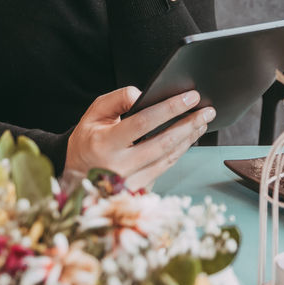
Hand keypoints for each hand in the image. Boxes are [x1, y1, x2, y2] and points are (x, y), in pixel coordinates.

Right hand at [64, 85, 214, 189]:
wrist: (76, 175)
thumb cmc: (88, 139)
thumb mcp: (94, 114)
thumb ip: (117, 100)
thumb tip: (143, 94)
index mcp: (105, 145)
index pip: (143, 123)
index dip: (169, 108)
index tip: (190, 96)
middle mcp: (118, 167)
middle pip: (163, 143)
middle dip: (188, 123)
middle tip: (207, 109)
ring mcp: (130, 182)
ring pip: (168, 157)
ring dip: (190, 138)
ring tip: (203, 120)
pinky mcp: (140, 190)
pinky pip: (166, 167)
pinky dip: (181, 151)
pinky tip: (190, 137)